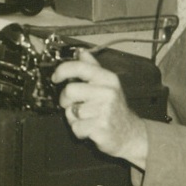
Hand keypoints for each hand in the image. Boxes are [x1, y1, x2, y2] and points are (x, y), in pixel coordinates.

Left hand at [52, 51, 148, 168]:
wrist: (130, 133)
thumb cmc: (114, 107)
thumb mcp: (107, 84)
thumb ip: (92, 67)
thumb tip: (80, 52)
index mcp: (108, 79)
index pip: (80, 67)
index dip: (63, 70)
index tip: (55, 77)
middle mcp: (108, 93)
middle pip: (70, 90)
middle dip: (65, 100)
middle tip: (73, 104)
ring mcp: (105, 111)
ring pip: (71, 111)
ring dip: (73, 118)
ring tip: (86, 118)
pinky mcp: (101, 129)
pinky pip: (76, 128)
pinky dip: (79, 131)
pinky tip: (90, 128)